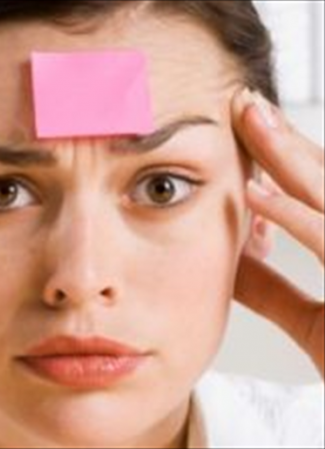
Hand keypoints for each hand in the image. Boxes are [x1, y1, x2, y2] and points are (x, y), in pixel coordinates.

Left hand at [232, 89, 323, 379]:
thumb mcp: (316, 324)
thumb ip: (274, 290)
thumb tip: (231, 258)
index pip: (319, 202)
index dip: (283, 166)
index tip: (247, 134)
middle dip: (287, 146)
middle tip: (245, 106)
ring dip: (291, 160)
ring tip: (249, 120)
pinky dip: (297, 220)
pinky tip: (256, 197)